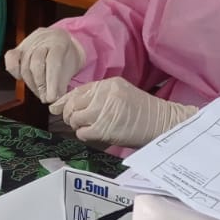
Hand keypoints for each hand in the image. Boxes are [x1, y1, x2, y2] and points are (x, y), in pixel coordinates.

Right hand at [4, 27, 85, 103]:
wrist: (58, 40)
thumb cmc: (66, 56)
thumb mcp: (72, 67)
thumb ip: (64, 83)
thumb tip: (55, 101)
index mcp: (60, 42)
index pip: (53, 61)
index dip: (52, 82)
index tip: (52, 98)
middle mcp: (43, 39)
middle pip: (36, 63)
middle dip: (41, 85)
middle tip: (46, 97)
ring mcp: (29, 42)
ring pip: (25, 64)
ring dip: (31, 83)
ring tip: (39, 92)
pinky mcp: (18, 47)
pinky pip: (11, 58)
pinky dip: (15, 72)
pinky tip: (22, 79)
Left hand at [50, 77, 196, 147]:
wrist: (163, 124)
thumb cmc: (143, 113)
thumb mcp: (121, 95)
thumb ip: (100, 97)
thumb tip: (72, 105)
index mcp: (108, 84)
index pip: (78, 91)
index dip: (64, 100)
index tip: (56, 107)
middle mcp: (104, 94)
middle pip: (72, 104)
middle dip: (70, 115)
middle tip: (76, 122)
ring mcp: (104, 110)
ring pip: (75, 118)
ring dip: (78, 126)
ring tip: (89, 128)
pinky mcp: (105, 128)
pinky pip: (83, 132)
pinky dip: (85, 135)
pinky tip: (95, 135)